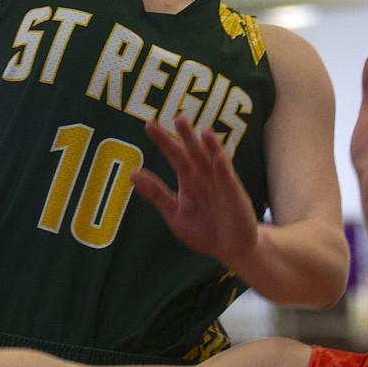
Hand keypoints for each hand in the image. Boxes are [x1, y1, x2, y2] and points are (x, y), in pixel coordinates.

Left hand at [131, 117, 259, 270]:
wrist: (229, 249)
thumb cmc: (203, 230)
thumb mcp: (174, 213)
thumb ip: (155, 193)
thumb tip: (132, 174)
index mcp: (188, 179)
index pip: (174, 154)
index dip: (162, 140)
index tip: (149, 124)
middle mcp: (204, 176)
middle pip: (193, 152)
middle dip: (186, 136)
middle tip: (178, 117)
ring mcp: (220, 184)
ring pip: (212, 161)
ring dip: (209, 146)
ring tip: (203, 131)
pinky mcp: (235, 197)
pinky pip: (228, 181)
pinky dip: (223, 169)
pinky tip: (217, 157)